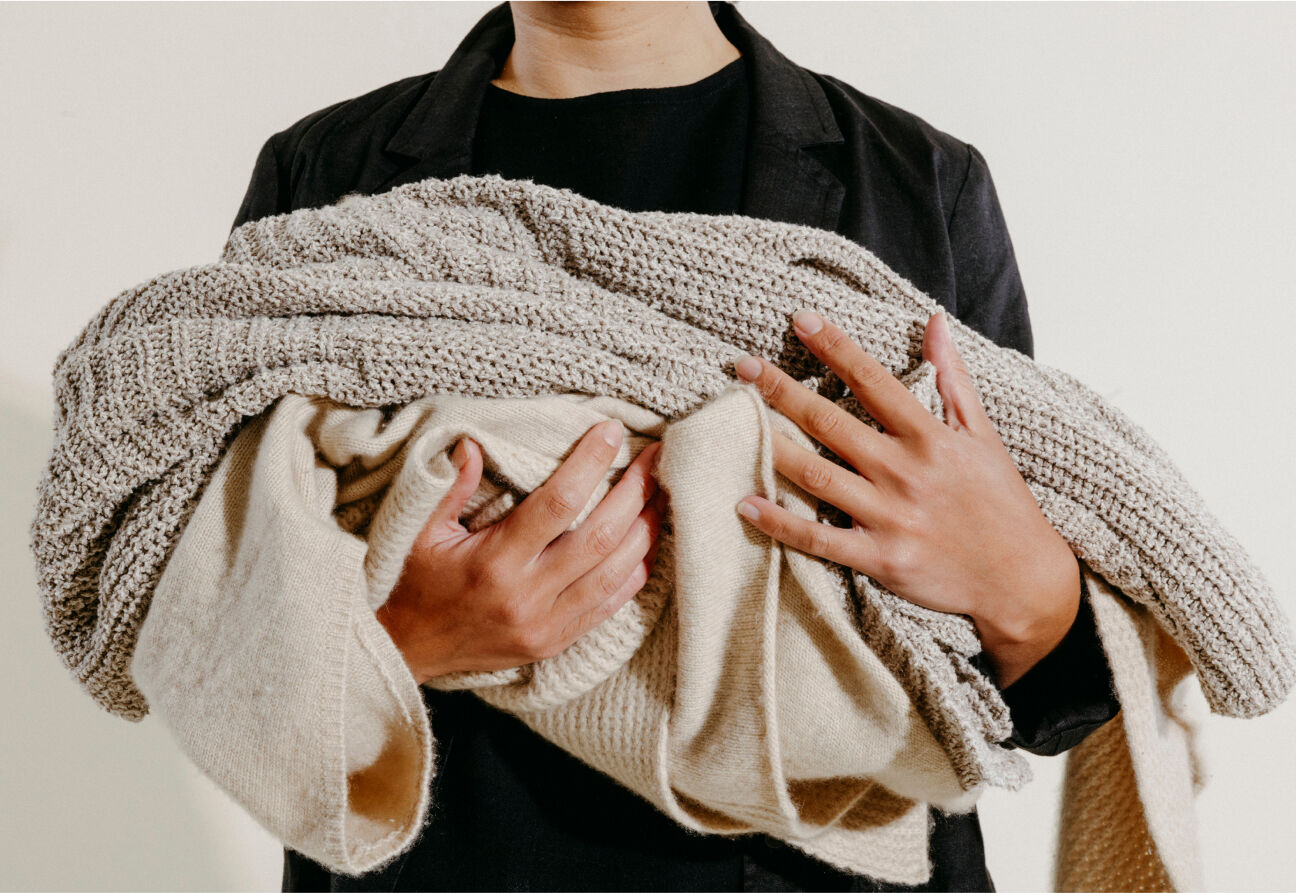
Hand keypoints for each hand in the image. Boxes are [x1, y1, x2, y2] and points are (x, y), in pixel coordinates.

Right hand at [375, 420, 667, 683]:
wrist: (405, 652)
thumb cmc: (412, 582)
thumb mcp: (419, 531)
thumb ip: (450, 487)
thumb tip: (474, 442)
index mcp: (495, 562)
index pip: (558, 503)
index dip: (590, 463)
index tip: (612, 432)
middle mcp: (527, 596)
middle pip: (600, 537)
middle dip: (635, 492)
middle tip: (656, 456)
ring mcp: (545, 625)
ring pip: (615, 574)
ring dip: (645, 531)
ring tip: (664, 493)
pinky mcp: (555, 643)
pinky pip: (609, 607)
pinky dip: (634, 573)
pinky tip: (648, 544)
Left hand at [732, 309, 1079, 686]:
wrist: (1022, 579)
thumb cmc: (1001, 503)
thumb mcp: (984, 434)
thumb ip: (953, 377)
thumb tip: (935, 322)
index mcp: (930, 437)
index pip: (873, 380)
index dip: (835, 347)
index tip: (800, 319)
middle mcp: (905, 472)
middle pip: (831, 423)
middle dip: (783, 391)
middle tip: (743, 366)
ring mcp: (890, 517)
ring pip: (817, 475)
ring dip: (771, 446)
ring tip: (732, 421)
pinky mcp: (880, 558)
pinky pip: (819, 539)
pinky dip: (780, 522)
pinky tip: (745, 503)